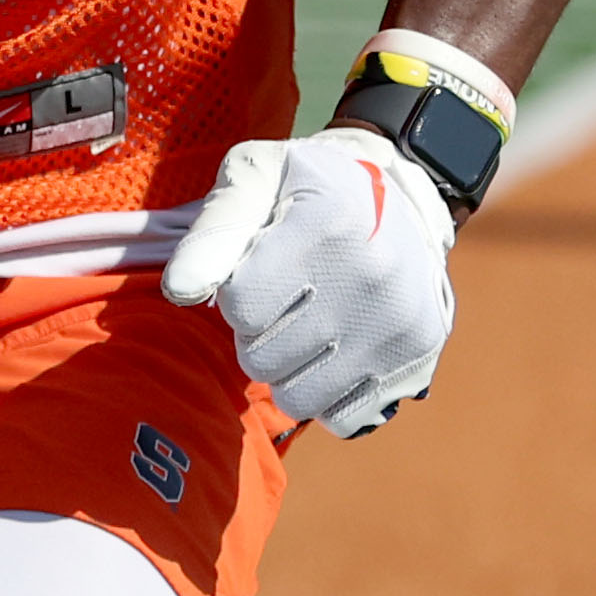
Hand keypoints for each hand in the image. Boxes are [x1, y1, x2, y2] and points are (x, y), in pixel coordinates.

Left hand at [162, 128, 456, 438]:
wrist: (405, 193)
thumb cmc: (309, 187)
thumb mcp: (256, 178)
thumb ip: (213, 231)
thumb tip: (180, 290)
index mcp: (326, 223)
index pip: (241, 304)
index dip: (236, 293)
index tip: (256, 270)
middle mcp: (370, 278)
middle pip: (261, 359)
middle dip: (256, 334)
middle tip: (281, 301)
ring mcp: (398, 325)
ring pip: (297, 397)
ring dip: (286, 369)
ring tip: (303, 328)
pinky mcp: (415, 360)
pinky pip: (342, 417)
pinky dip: (326, 395)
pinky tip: (333, 355)